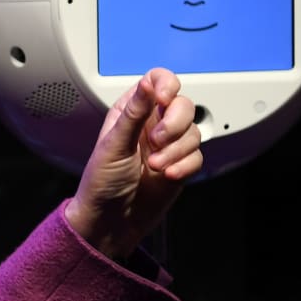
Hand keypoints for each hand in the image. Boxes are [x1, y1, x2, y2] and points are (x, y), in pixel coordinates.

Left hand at [64, 67, 202, 259]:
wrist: (111, 220)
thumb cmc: (101, 182)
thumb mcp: (113, 145)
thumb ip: (133, 113)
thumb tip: (147, 84)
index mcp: (131, 111)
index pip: (158, 80)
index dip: (166, 84)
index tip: (164, 99)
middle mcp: (152, 124)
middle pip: (184, 105)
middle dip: (174, 124)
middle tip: (155, 142)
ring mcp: (168, 145)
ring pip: (194, 132)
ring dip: (176, 151)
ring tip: (153, 166)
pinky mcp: (181, 164)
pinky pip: (198, 156)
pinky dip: (184, 165)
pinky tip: (166, 176)